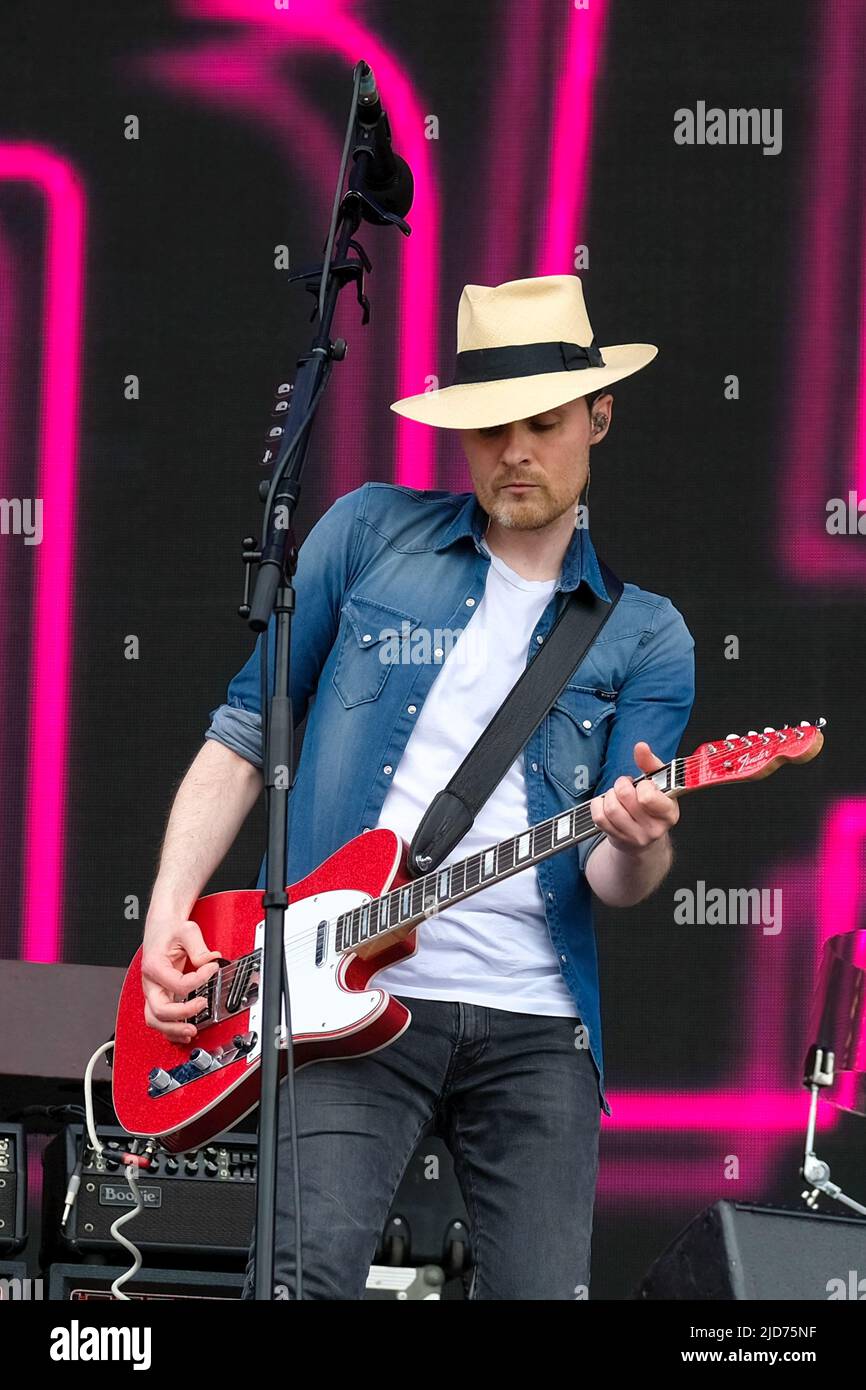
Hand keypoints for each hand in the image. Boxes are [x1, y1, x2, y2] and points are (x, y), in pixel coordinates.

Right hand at [141, 918, 221, 1043]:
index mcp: (154, 966)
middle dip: (181, 1015)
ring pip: (155, 1020)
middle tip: (201, 1006)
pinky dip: (170, 1029)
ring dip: (173, 1029)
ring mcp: (153, 992)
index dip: (200, 979)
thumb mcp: (186, 931)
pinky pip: (159, 1019)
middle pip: (159, 1010)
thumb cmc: (170, 930)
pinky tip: (184, 1032)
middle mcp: (150, 983)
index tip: (213, 969)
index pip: (179, 984)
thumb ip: (199, 947)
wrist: (161, 927)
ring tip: (192, 1030)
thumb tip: (211, 960)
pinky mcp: (159, 996)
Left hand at [590, 741, 678, 855]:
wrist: (645, 837)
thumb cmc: (652, 804)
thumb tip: (641, 746)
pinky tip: (607, 803)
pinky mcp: (618, 839)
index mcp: (668, 812)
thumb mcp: (657, 783)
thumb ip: (650, 762)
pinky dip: (598, 805)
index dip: (642, 786)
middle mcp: (654, 828)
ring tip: (617, 795)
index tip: (644, 784)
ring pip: (611, 808)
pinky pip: (599, 818)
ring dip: (610, 795)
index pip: (648, 797)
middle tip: (626, 785)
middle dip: (622, 784)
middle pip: (626, 797)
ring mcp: (635, 836)